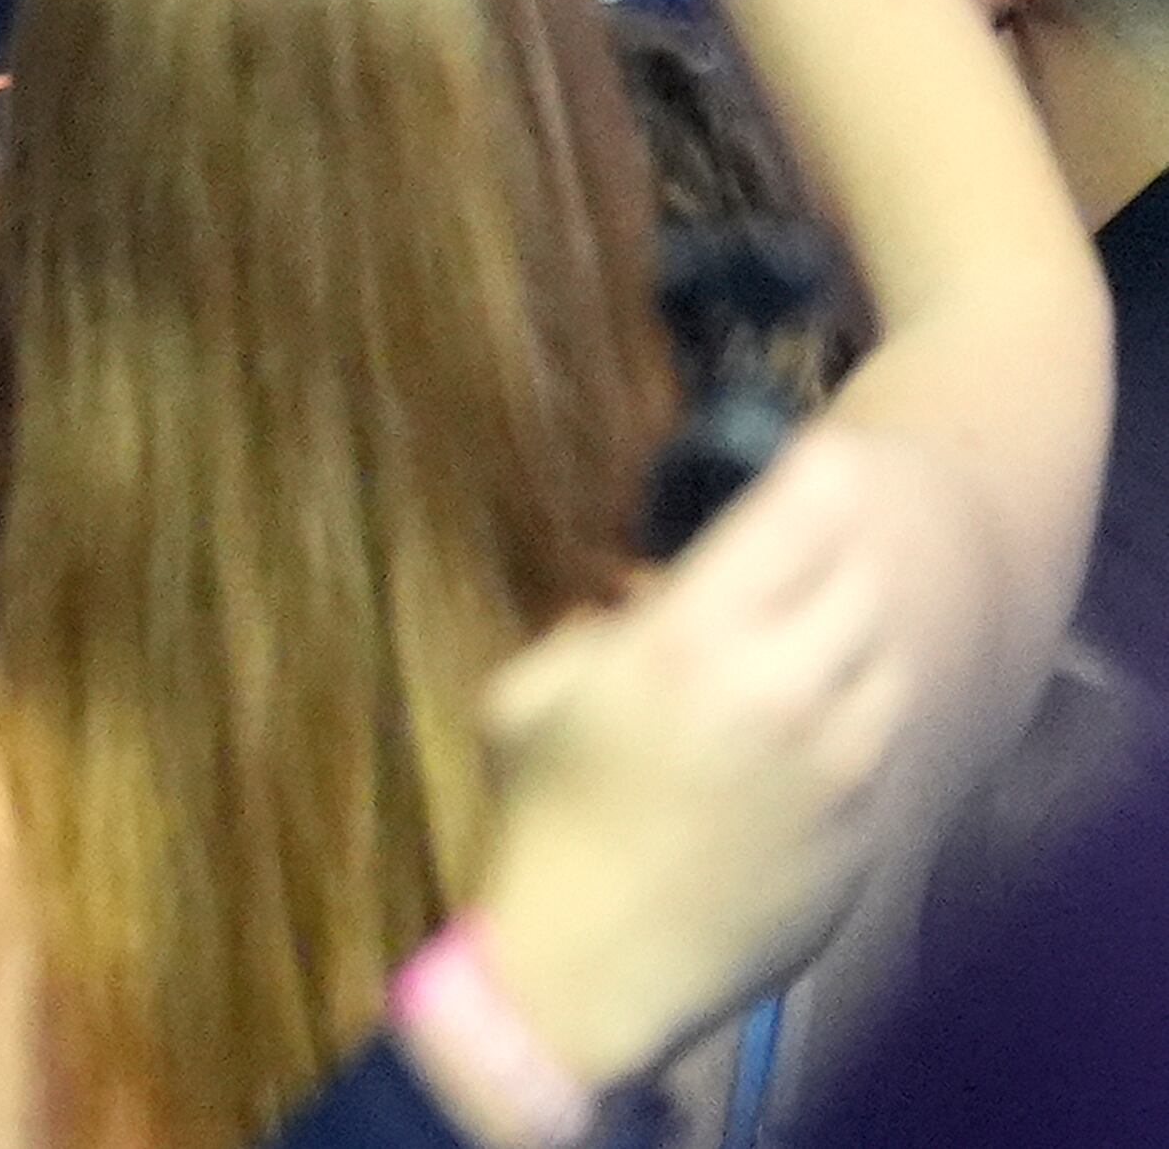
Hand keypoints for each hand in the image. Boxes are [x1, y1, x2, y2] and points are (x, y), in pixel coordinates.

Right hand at [462, 429, 918, 1089]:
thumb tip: (640, 598)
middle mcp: (783, 682)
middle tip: (807, 535)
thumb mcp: (528, 694)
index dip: (815, 471)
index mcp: (690, 638)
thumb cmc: (544, 818)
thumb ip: (590, 627)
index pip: (801, 510)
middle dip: (835, 545)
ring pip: (887, 646)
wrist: (597, 961)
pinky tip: (818, 703)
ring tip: (812, 620)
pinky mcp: (868, 813)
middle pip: (860, 569)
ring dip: (855, 622)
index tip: (807, 455)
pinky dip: (862, 697)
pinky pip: (886, 724)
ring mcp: (840, 753)